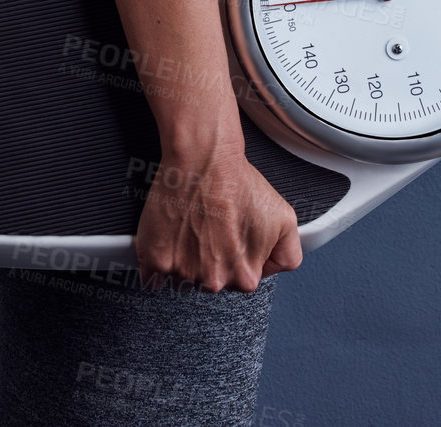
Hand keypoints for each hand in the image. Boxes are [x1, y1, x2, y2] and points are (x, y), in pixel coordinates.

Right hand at [133, 140, 302, 293]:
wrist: (203, 159)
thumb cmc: (237, 182)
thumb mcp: (284, 219)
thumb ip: (287, 255)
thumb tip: (273, 269)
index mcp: (245, 277)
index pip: (239, 281)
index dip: (234, 255)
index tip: (228, 236)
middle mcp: (214, 281)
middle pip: (210, 281)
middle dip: (209, 259)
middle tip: (209, 228)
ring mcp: (183, 273)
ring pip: (182, 278)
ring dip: (183, 259)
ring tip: (190, 226)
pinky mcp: (155, 261)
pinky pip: (153, 279)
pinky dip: (157, 263)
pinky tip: (168, 239)